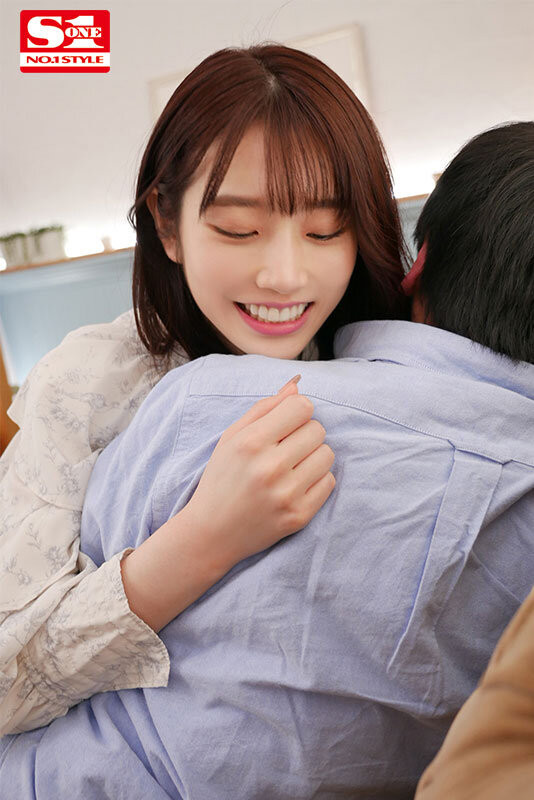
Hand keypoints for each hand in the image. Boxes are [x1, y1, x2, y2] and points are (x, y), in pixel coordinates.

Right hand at [180, 377, 334, 575]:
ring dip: (313, 456)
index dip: (296, 412)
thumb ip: (265, 408)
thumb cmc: (222, 478)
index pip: (302, 407)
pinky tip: (295, 485)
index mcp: (251, 442)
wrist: (212, 532)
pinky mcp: (299, 516)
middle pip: (317, 429)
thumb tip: (297, 385)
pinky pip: (329, 482)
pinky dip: (316, 480)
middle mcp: (270, 467)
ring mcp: (286, 494)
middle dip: (305, 434)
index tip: (286, 424)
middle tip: (286, 448)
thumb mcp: (232, 437)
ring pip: (327, 454)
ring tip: (292, 466)